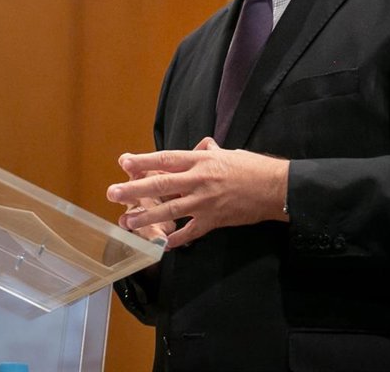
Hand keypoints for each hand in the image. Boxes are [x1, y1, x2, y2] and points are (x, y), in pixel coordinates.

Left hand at [107, 137, 289, 248]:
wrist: (276, 188)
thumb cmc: (251, 168)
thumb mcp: (226, 153)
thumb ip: (207, 151)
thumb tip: (198, 146)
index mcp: (200, 160)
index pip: (166, 159)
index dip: (144, 161)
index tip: (124, 162)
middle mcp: (199, 180)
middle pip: (161, 185)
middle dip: (134, 190)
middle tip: (113, 193)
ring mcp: (206, 202)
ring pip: (170, 210)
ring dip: (147, 217)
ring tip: (127, 221)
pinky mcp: (214, 220)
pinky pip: (190, 231)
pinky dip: (175, 239)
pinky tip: (160, 243)